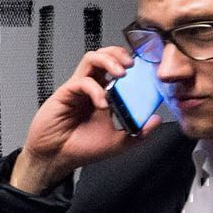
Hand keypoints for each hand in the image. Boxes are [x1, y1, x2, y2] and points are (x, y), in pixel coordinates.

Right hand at [10, 47, 157, 192]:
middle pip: (105, 55)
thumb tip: (155, 120)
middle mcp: (92, 87)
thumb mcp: (118, 143)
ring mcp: (78, 88)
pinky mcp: (65, 92)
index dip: (132, 65)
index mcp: (105, 94)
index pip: (119, 69)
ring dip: (108, 61)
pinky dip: (95, 89)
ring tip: (121, 73)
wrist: (57, 158)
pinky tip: (102, 104)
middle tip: (133, 65)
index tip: (146, 70)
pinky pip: (82, 81)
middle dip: (120, 54)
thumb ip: (138, 133)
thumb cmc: (81, 148)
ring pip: (92, 58)